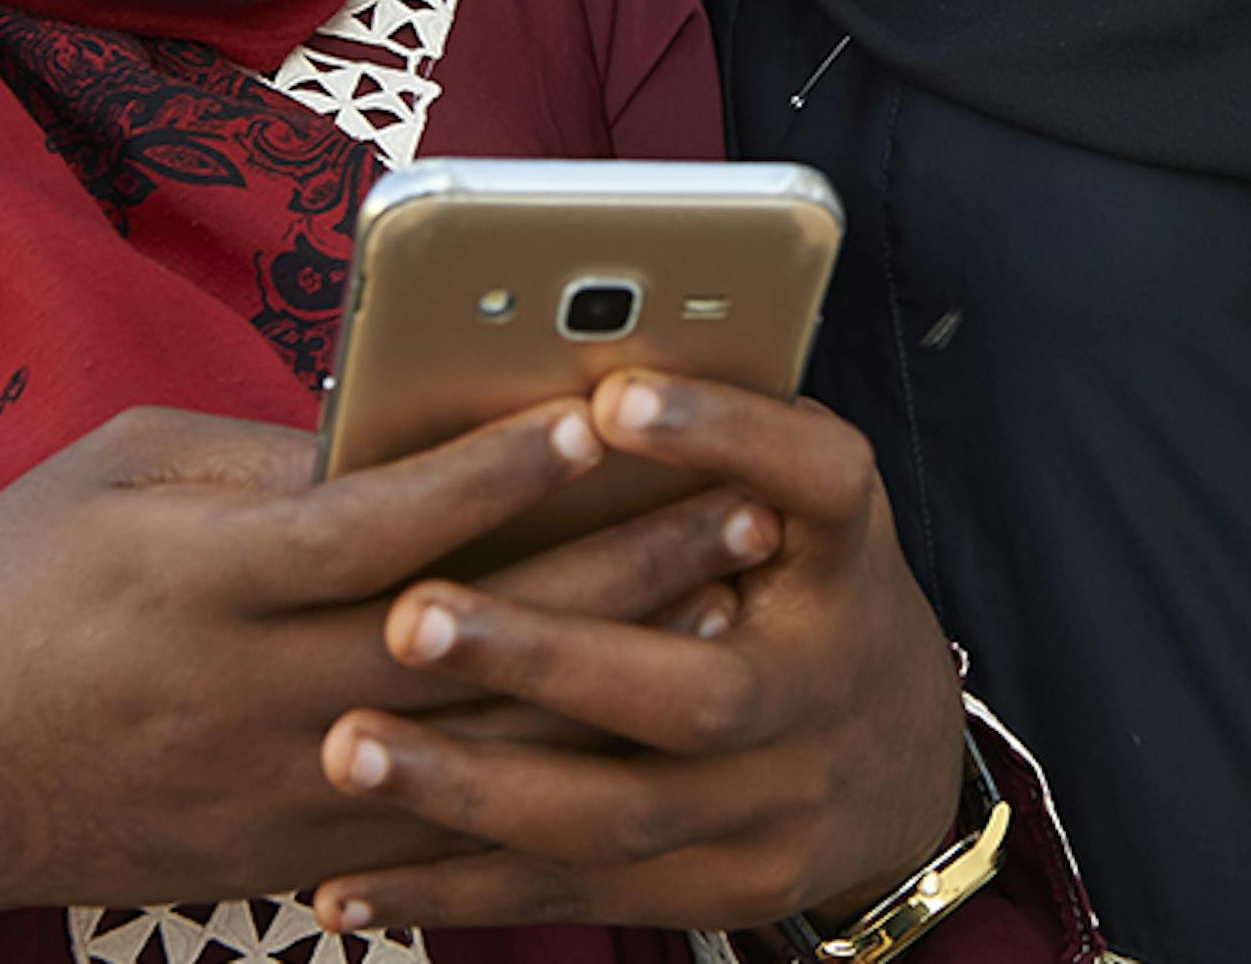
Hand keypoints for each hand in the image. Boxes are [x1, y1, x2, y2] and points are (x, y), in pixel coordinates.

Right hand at [0, 400, 779, 963]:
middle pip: (472, 631)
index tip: (605, 412)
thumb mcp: (108, 478)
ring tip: (732, 605)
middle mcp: (250, 693)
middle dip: (618, 565)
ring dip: (620, 673)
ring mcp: (275, 792)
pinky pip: (442, 831)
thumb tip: (399, 423)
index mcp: (200, 579)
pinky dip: (550, 777)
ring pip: (489, 740)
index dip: (501, 470)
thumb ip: (259, 456)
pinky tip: (636, 729)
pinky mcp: (284, 859)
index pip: (383, 521)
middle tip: (738, 503)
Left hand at [303, 371, 966, 934]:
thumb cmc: (799, 578)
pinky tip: (345, 886)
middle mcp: (826, 685)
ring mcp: (780, 808)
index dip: (723, 437)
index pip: (817, 480)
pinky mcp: (724, 889)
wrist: (905, 759)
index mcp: (845, 550)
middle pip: (700, 695)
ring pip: (619, 816)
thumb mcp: (792, 494)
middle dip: (547, 657)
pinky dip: (455, 892)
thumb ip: (708, 438)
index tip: (609, 398)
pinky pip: (578, 896)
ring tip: (348, 751)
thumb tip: (556, 355)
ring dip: (471, 787)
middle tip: (408, 617)